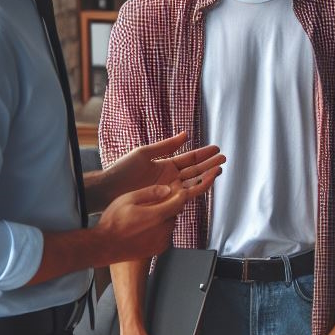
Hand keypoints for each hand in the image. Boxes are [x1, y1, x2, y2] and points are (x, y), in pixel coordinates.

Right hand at [96, 180, 208, 261]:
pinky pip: (165, 236)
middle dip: (169, 206)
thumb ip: (150, 192)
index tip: (179, 190)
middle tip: (156, 203)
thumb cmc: (113, 222)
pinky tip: (145, 228)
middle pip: (175, 213)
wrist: (104, 247)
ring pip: (170, 225)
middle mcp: (163, 230)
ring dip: (164, 219)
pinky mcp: (158, 249)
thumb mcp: (128, 199)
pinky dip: (160, 230)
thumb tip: (167, 189)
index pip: (179, 202)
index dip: (181, 194)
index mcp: (157, 216)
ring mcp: (162, 242)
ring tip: (147, 216)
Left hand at [101, 131, 224, 205]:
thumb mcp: (146, 153)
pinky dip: (199, 187)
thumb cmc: (123, 169)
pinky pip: (187, 194)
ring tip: (220, 168)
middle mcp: (172, 178)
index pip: (190, 159)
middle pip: (196, 171)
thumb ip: (167, 145)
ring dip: (208, 176)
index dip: (203, 154)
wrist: (110, 188)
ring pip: (195, 183)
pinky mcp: (168, 200)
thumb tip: (185, 134)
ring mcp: (171, 190)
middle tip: (224, 157)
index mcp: (167, 165)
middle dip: (210, 164)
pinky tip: (208, 180)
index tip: (216, 149)